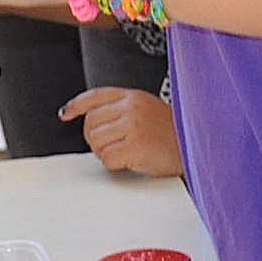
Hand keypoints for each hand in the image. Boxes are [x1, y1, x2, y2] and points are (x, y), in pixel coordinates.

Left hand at [63, 87, 180, 176]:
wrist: (196, 146)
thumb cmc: (172, 132)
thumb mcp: (147, 109)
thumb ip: (121, 109)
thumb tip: (90, 119)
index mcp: (132, 96)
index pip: (95, 96)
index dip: (77, 106)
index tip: (66, 114)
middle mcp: (131, 107)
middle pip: (91, 123)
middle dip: (94, 139)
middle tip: (110, 147)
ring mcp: (133, 126)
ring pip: (96, 141)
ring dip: (104, 153)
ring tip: (122, 153)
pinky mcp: (135, 147)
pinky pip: (107, 159)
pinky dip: (113, 164)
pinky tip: (128, 161)